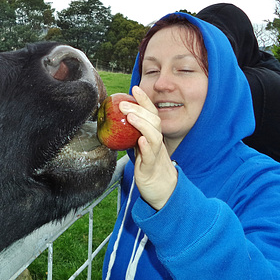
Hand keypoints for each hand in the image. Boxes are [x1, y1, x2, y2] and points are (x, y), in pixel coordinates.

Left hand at [120, 86, 177, 209]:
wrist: (163, 192)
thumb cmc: (150, 169)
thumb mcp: (140, 149)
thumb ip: (132, 136)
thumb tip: (116, 123)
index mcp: (153, 137)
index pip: (151, 114)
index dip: (144, 101)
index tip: (135, 88)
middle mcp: (156, 143)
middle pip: (153, 122)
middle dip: (139, 109)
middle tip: (123, 103)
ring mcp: (155, 156)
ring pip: (153, 137)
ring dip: (142, 125)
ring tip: (131, 117)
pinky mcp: (150, 169)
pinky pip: (150, 157)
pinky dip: (146, 147)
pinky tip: (140, 141)